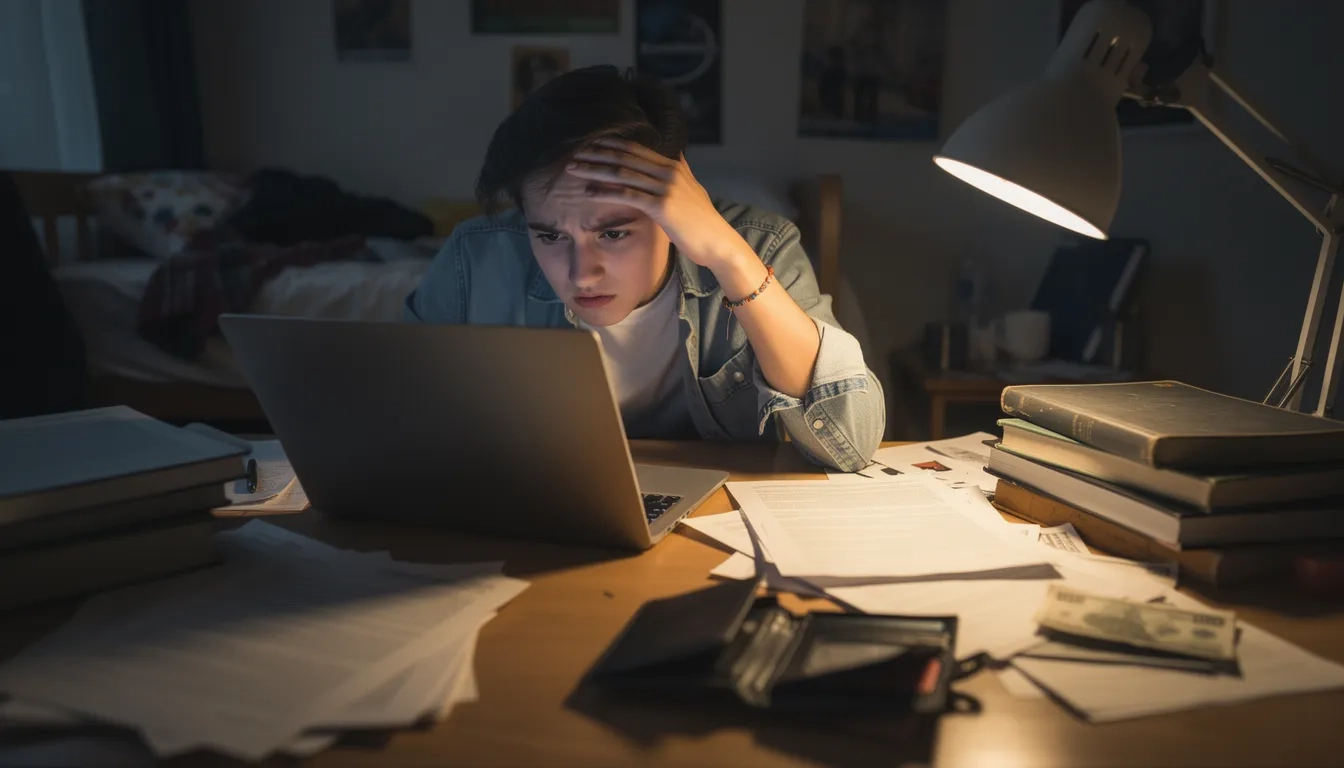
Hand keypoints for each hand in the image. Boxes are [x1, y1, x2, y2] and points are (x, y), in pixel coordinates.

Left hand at [564, 139, 748, 270]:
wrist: (718, 242)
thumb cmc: (702, 222)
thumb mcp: (692, 189)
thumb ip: (680, 172)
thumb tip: (675, 156)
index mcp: (674, 166)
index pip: (636, 148)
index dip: (611, 144)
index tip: (590, 143)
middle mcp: (669, 172)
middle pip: (626, 157)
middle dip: (597, 154)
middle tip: (574, 154)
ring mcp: (666, 188)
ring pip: (623, 173)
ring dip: (595, 170)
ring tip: (574, 170)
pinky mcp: (663, 207)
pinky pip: (628, 195)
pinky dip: (605, 192)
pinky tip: (588, 192)